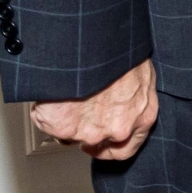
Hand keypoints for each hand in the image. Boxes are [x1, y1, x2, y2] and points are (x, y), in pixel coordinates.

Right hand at [29, 59, 158, 160]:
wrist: (94, 44)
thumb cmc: (120, 52)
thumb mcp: (140, 73)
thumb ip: (134, 95)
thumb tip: (127, 96)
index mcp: (142, 115)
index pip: (127, 148)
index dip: (112, 147)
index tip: (103, 145)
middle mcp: (118, 129)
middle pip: (98, 147)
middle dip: (86, 139)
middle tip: (79, 122)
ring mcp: (89, 131)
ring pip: (72, 135)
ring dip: (67, 121)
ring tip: (67, 97)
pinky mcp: (63, 127)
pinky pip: (50, 125)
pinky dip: (48, 112)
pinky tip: (53, 96)